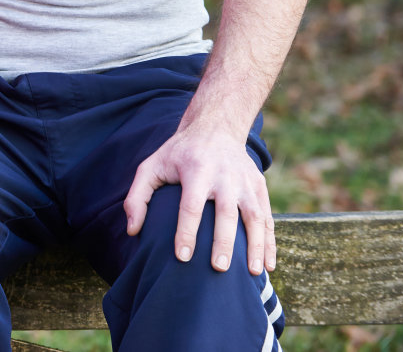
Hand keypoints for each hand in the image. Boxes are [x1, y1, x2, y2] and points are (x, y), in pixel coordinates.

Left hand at [123, 122, 275, 274]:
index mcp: (196, 170)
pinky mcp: (259, 186)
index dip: (186, 232)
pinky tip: (267, 266)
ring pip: (255, 216)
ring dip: (256, 246)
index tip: (182, 257)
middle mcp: (224, 176)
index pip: (191, 205)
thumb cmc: (178, 154)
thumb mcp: (152, 166)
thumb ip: (137, 197)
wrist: (215, 127)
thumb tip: (133, 231)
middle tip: (218, 268)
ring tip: (252, 274)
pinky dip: (269, 242)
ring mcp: (245, 182)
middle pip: (226, 212)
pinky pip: (268, 218)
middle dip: (223, 242)